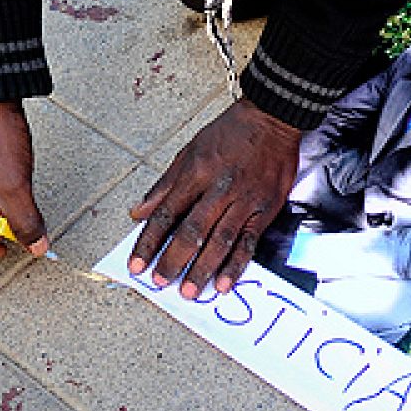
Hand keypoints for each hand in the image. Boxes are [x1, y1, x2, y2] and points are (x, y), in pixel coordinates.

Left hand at [128, 98, 300, 297]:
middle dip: (173, 260)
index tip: (137, 264)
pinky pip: (249, 241)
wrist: (272, 119)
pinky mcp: (266, 209)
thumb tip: (140, 212)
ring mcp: (245, 200)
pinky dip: (236, 264)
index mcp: (196, 173)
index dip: (149, 242)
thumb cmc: (231, 133)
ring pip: (219, 240)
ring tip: (189, 291)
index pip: (166, 214)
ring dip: (202, 269)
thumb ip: (165, 185)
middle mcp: (219, 188)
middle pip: (191, 231)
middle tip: (161, 281)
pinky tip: (225, 282)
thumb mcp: (190, 151)